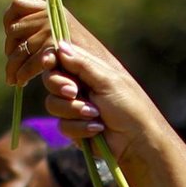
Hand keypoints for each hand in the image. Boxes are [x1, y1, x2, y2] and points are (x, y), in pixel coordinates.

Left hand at [2, 0, 106, 86]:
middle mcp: (51, 13)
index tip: (12, 41)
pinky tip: (22, 82)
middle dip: (11, 51)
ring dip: (14, 67)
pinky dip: (24, 73)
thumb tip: (14, 29)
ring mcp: (51, 28)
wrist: (107, 70)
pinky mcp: (53, 45)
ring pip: (19, 48)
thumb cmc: (87, 58)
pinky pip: (30, 61)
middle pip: (14, 29)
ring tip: (14, 80)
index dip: (9, 21)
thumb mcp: (63, 36)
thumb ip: (44, 30)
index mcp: (53, 7)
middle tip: (12, 69)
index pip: (19, 4)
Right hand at [40, 40, 153, 160]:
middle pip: (51, 80)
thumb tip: (60, 45)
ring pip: (53, 104)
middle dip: (60, 86)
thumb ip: (82, 64)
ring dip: (73, 110)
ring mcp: (75, 107)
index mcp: (89, 69)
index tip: (49, 63)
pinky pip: (62, 124)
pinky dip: (80, 127)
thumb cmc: (128, 106)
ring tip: (95, 114)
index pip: (61, 58)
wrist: (136, 141)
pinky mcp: (74, 127)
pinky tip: (97, 129)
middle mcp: (79, 86)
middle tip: (74, 92)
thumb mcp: (107, 80)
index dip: (51, 59)